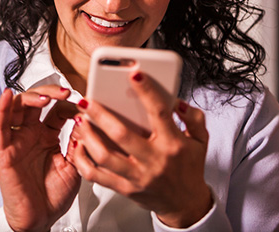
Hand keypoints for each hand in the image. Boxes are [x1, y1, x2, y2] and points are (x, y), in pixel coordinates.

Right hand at [0, 86, 80, 231]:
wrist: (39, 220)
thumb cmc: (53, 196)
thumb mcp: (74, 166)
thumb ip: (78, 143)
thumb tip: (85, 120)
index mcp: (46, 136)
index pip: (55, 110)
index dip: (67, 103)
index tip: (82, 103)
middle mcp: (30, 135)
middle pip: (34, 101)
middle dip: (49, 92)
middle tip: (65, 93)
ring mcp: (16, 141)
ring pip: (16, 108)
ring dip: (30, 97)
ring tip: (46, 97)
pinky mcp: (4, 152)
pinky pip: (0, 127)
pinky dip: (2, 109)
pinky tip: (7, 96)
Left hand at [70, 72, 211, 227]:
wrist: (185, 203)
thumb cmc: (188, 167)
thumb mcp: (200, 140)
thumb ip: (193, 117)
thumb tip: (177, 101)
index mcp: (172, 144)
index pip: (159, 114)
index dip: (147, 92)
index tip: (134, 75)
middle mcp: (153, 160)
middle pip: (122, 135)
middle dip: (100, 114)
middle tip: (86, 100)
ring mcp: (137, 176)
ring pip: (105, 156)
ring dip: (88, 136)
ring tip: (80, 120)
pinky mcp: (125, 188)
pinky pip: (97, 176)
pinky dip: (83, 160)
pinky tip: (78, 145)